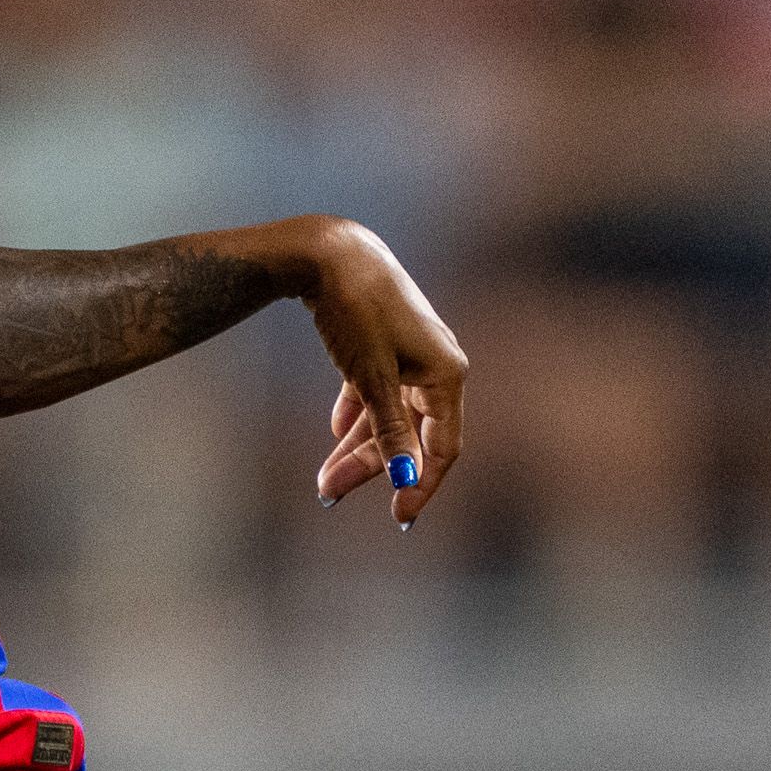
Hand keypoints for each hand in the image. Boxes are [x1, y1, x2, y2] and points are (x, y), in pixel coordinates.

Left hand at [298, 220, 467, 527]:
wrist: (333, 254)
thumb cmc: (357, 314)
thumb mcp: (372, 379)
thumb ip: (390, 431)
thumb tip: (406, 479)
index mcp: (447, 374)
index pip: (442, 446)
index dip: (421, 483)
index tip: (399, 517)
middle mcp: (438, 365)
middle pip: (410, 433)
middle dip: (371, 466)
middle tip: (328, 494)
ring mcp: (412, 353)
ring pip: (390, 414)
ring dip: (358, 445)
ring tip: (323, 477)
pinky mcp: (386, 343)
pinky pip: (377, 390)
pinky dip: (357, 412)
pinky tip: (336, 431)